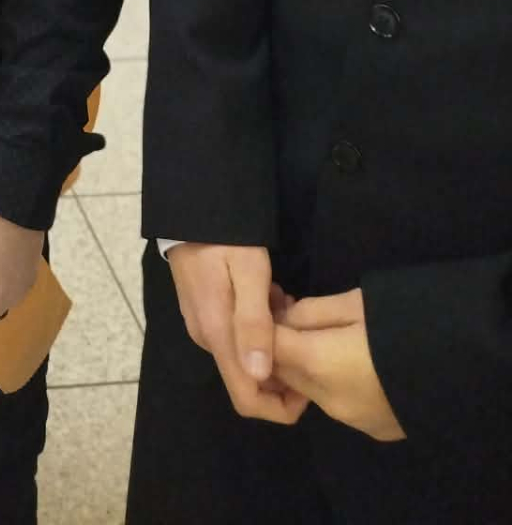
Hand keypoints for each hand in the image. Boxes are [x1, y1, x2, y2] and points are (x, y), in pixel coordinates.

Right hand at [168, 243, 307, 425]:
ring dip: (272, 339)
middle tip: (297, 322)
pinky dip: (259, 325)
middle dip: (282, 362)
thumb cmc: (224, 238)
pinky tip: (269, 294)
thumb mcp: (248, 272)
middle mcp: (207, 339)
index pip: (247, 398)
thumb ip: (254, 323)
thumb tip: (260, 376)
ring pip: (246, 354)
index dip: (282, 407)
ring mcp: (203, 326)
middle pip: (250, 378)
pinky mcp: (204, 312)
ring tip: (284, 300)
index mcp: (217, 335)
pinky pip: (237, 335)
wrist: (190, 209)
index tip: (309, 385)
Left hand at [273, 289, 405, 442]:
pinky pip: (337, 403)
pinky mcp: (375, 429)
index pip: (267, 347)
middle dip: (281, 346)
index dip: (261, 324)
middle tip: (289, 313)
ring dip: (305, 366)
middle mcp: (330, 401)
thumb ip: (312, 312)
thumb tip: (286, 318)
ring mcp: (353, 420)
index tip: (266, 302)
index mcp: (319, 364)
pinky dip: (331, 382)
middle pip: (285, 372)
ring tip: (322, 335)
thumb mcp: (356, 302)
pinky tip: (349, 360)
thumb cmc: (407, 321)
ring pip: (310, 391)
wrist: (470, 367)